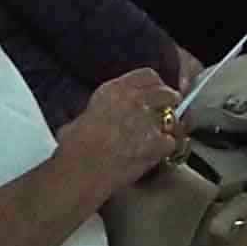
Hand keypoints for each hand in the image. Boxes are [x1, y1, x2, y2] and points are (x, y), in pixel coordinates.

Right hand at [56, 68, 182, 199]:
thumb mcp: (82, 118)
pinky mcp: (156, 142)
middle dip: (168, 103)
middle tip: (164, 115)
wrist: (81, 169)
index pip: (147, 76)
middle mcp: (134, 99)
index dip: (155, 86)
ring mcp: (148, 120)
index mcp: (114, 89)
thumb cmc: (74, 149)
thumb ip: (100, 112)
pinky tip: (154, 156)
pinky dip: (165, 150)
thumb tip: (100, 119)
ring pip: (172, 118)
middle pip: (165, 93)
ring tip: (157, 140)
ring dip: (167, 128)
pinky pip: (171, 142)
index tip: (155, 94)